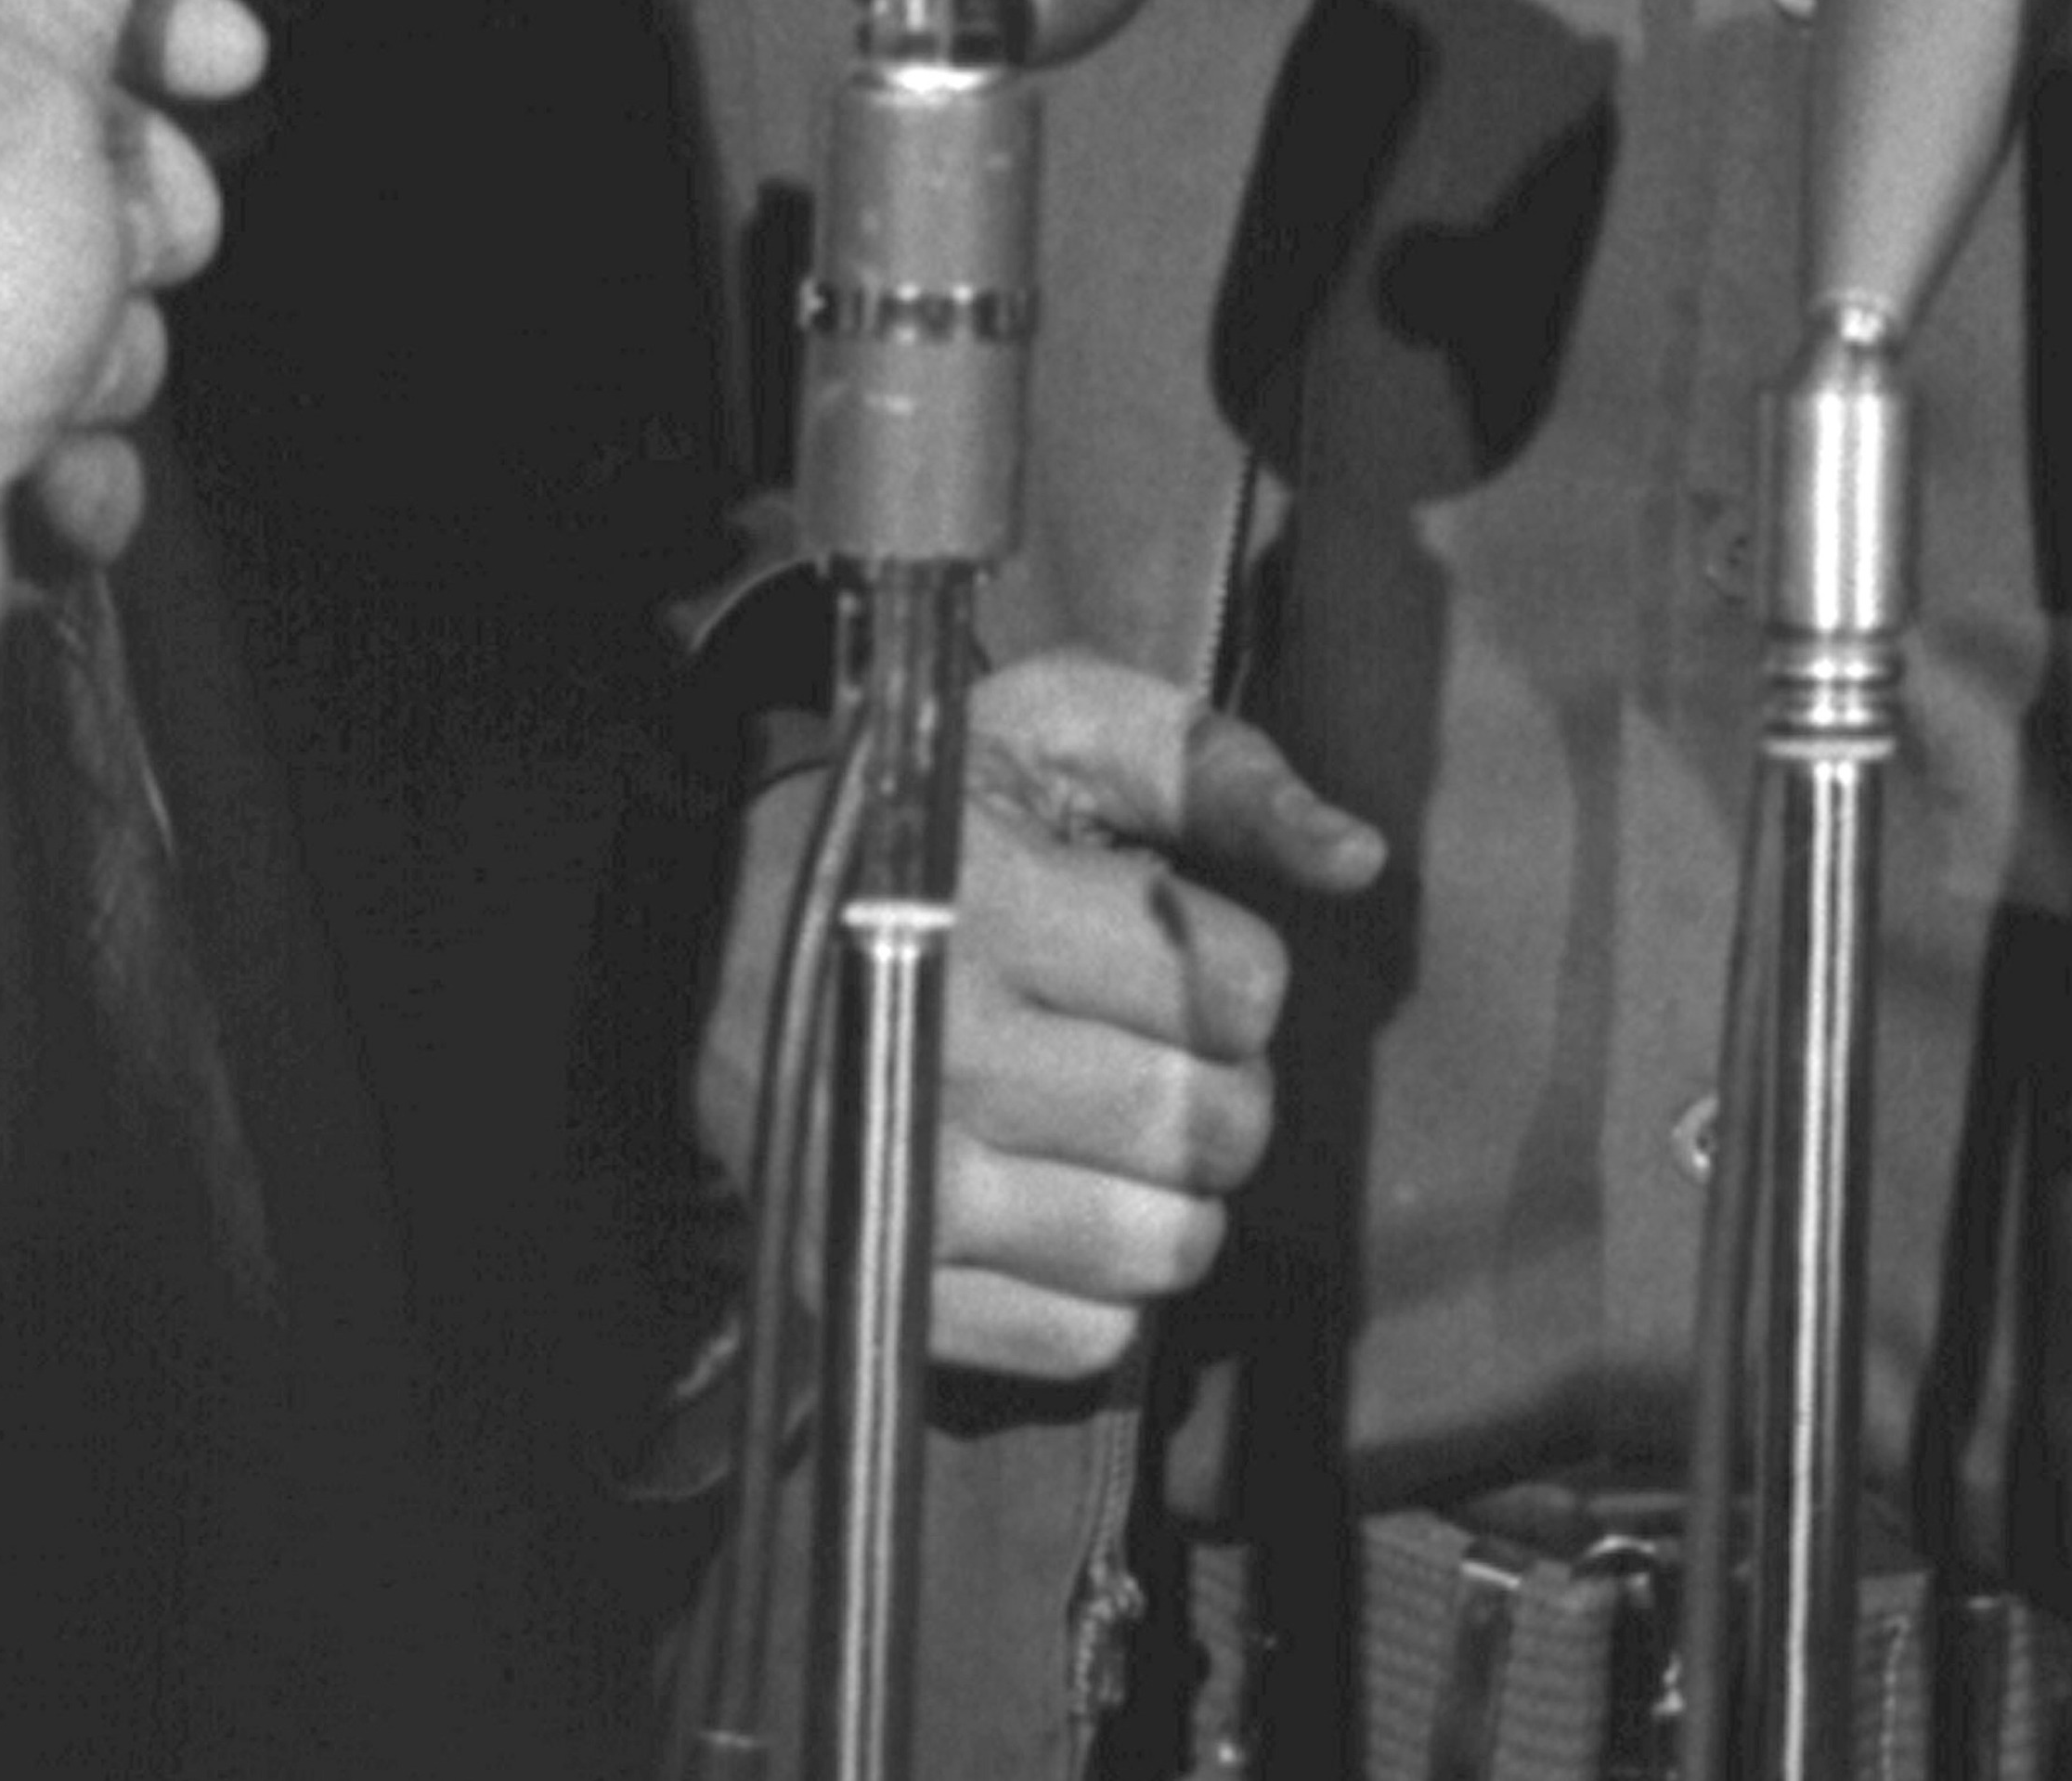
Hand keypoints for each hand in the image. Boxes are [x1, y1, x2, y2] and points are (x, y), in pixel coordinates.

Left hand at [0, 0, 255, 741]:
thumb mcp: (4, 90)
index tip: (217, 47)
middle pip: (46, 128)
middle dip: (135, 201)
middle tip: (142, 236)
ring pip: (58, 277)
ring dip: (103, 346)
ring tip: (58, 391)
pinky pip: (28, 416)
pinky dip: (56, 460)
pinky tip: (31, 489)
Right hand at [699, 644, 1384, 1380]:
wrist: (713, 927)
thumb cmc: (930, 816)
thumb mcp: (1059, 730)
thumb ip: (1217, 771)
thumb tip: (1358, 859)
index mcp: (997, 903)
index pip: (1237, 991)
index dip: (1241, 971)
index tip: (1183, 952)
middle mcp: (946, 1054)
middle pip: (1210, 1128)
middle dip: (1226, 1087)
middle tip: (1163, 1047)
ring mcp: (904, 1184)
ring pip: (1161, 1248)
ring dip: (1176, 1195)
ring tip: (1118, 1127)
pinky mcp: (875, 1283)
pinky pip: (1079, 1341)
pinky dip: (1100, 1286)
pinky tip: (1058, 1200)